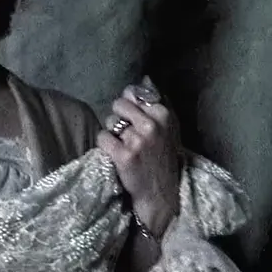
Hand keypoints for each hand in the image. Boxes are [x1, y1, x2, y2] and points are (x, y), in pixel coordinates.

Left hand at [95, 78, 181, 237]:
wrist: (160, 194)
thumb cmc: (163, 158)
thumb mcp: (169, 127)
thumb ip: (156, 102)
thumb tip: (145, 77)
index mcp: (164, 114)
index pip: (133, 93)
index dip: (129, 107)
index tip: (135, 121)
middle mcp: (152, 125)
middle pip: (118, 104)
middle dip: (118, 118)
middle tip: (127, 135)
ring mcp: (138, 140)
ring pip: (109, 122)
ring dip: (112, 133)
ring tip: (124, 147)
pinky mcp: (124, 155)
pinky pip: (102, 137)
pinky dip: (105, 146)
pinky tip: (115, 155)